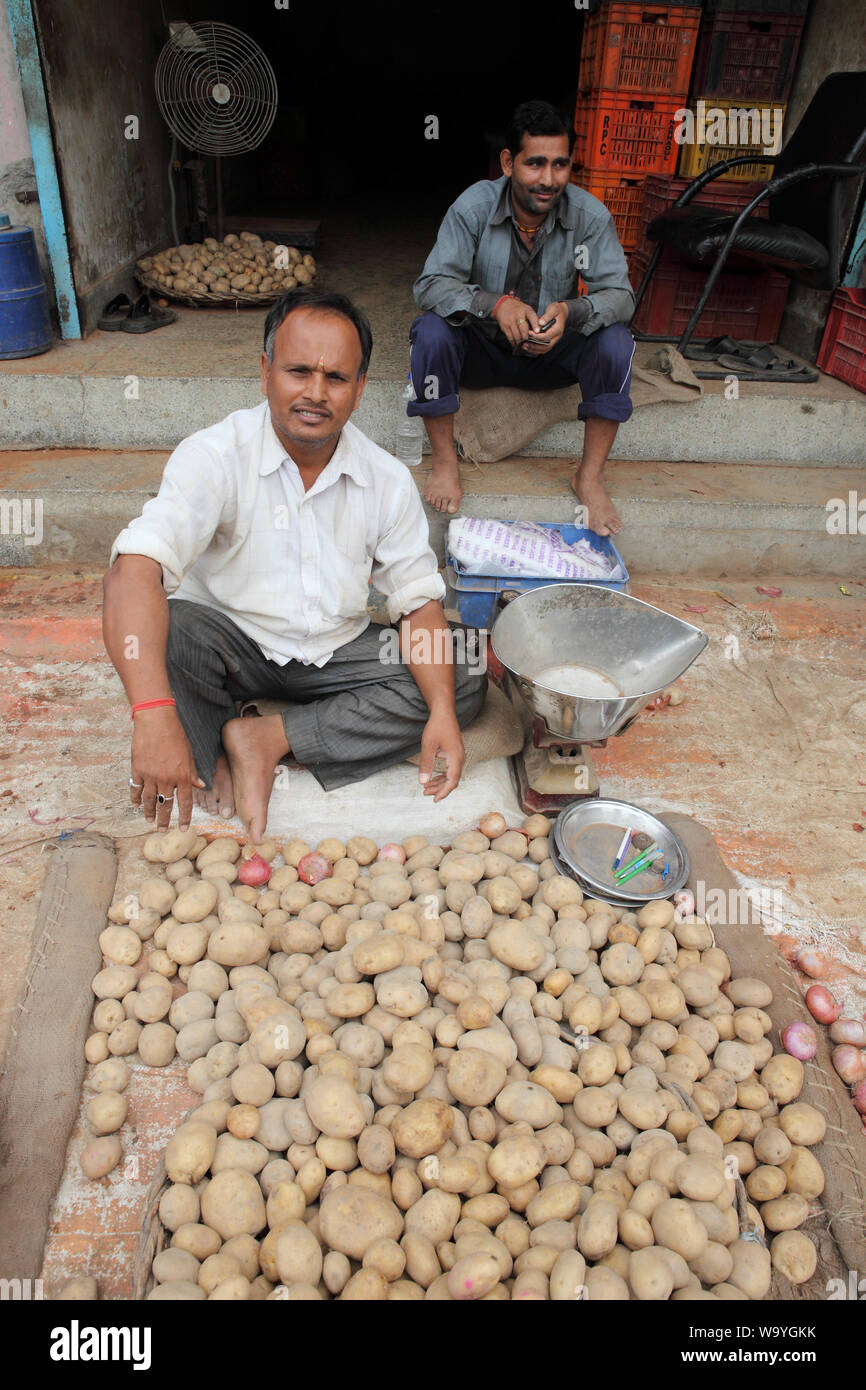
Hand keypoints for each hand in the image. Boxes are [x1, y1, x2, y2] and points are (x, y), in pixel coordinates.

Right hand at [130, 708, 203, 829]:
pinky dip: (135, 798)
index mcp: (183, 776)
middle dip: (164, 820)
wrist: (157, 721)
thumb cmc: (176, 736)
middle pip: (166, 805)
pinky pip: (136, 789)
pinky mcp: (138, 770)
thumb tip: (200, 785)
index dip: (184, 817)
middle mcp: (167, 779)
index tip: (182, 828)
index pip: (185, 803)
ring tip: (149, 821)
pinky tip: (136, 804)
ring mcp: (151, 776)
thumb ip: (193, 772)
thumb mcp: (189, 754)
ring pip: (149, 800)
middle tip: (162, 830)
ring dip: (149, 812)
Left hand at [418, 710, 465, 801]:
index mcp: (456, 758)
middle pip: (452, 780)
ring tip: (426, 788)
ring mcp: (458, 756)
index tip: (434, 800)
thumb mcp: (428, 746)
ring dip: (439, 783)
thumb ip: (426, 764)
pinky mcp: (455, 753)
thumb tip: (422, 782)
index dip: (443, 792)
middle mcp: (460, 758)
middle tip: (425, 793)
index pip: (452, 781)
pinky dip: (441, 775)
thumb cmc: (436, 727)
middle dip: (439, 789)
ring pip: (451, 775)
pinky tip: (432, 778)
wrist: (444, 712)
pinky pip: (450, 769)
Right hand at [493, 296, 539, 348]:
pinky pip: (510, 337)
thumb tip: (539, 332)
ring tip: (523, 343)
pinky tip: (516, 343)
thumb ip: (534, 320)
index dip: (535, 325)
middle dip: (527, 337)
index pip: (532, 317)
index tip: (537, 331)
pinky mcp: (504, 326)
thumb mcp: (528, 310)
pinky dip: (514, 342)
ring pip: (517, 335)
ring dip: (521, 341)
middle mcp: (518, 315)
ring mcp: (510, 321)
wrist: (504, 306)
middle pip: (523, 329)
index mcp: (526, 310)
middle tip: (529, 341)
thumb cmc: (519, 310)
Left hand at [521, 301, 567, 355]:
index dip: (537, 336)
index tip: (529, 332)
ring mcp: (554, 340)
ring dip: (534, 349)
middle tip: (524, 343)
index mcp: (558, 329)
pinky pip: (544, 349)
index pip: (546, 336)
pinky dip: (536, 350)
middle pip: (545, 346)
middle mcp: (557, 337)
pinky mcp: (551, 341)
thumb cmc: (557, 310)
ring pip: (544, 349)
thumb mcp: (553, 309)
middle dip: (534, 346)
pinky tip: (529, 347)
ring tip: (525, 346)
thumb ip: (547, 316)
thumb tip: (540, 323)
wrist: (562, 312)